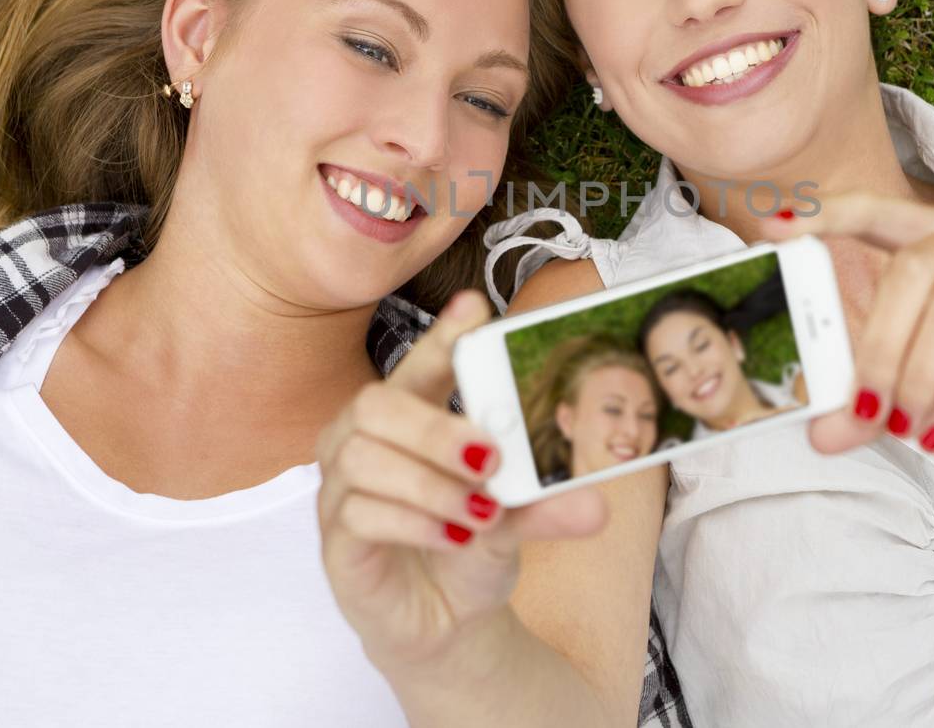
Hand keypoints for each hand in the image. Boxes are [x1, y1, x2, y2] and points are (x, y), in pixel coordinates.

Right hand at [315, 290, 606, 675]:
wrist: (447, 625)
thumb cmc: (468, 548)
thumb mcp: (516, 520)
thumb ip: (545, 503)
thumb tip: (597, 502)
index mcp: (408, 420)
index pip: (417, 365)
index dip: (441, 336)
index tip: (475, 308)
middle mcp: (365, 445)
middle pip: (374, 403)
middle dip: (434, 427)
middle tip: (490, 458)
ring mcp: (342, 494)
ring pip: (362, 458)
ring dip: (429, 484)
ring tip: (480, 515)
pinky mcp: (336, 545)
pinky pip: (356, 513)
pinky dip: (411, 521)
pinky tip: (451, 537)